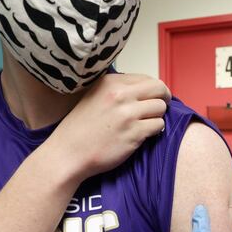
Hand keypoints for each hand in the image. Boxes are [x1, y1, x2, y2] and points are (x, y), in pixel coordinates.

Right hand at [48, 73, 170, 179]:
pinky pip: (159, 125)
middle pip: (159, 89)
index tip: (152, 98)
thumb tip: (144, 89)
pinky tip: (143, 134)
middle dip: (163, 98)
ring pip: (161, 108)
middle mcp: (120, 95)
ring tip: (146, 123)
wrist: (68, 153)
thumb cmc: (80, 128)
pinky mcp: (134, 133)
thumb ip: (117, 89)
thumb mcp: (94, 96)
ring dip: (157, 116)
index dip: (153, 89)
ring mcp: (128, 114)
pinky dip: (155, 130)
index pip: (146, 78)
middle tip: (158, 108)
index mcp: (110, 82)